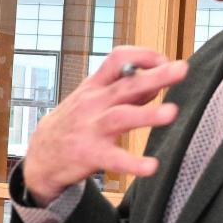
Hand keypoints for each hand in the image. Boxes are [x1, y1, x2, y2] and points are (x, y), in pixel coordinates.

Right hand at [23, 47, 187, 204]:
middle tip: (181, 70)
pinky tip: (151, 166)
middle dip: (155, 76)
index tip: (166, 61)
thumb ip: (124, 91)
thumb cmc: (74, 123)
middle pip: (126, 85)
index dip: (143, 56)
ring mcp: (91, 128)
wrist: (41, 155)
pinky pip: (114, 159)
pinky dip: (133, 163)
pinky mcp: (90, 154)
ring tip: (171, 112)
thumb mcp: (93, 100)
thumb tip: (157, 83)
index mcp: (95, 86)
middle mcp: (93, 103)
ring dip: (147, 114)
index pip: (118, 59)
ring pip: (120, 117)